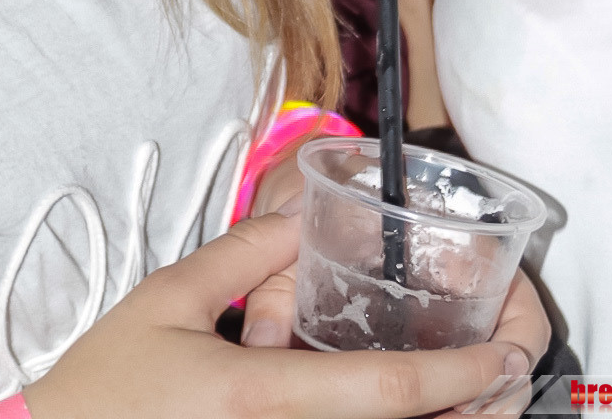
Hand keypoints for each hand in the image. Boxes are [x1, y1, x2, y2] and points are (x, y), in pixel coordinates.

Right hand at [24, 207, 535, 418]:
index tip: (506, 354)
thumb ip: (245, 253)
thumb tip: (307, 212)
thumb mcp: (167, 300)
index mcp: (261, 400)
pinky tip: (403, 415)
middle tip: (509, 378)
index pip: (385, 391)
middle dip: (470, 414)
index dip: (458, 376)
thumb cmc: (101, 389)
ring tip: (472, 399)